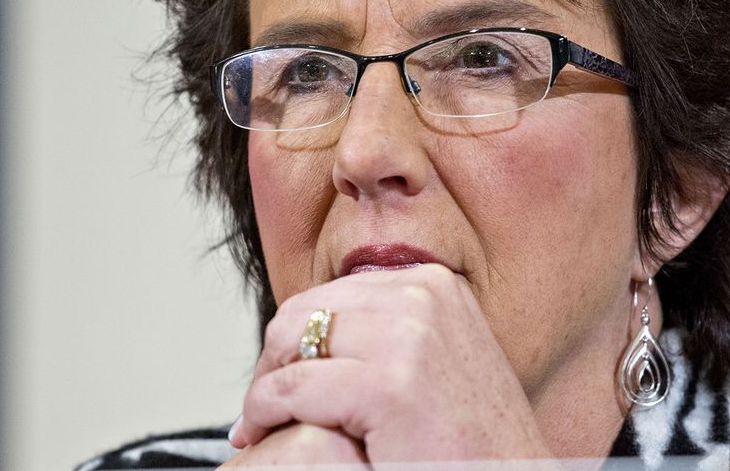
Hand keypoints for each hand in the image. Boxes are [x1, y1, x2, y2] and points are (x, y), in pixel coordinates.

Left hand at [230, 264, 550, 461]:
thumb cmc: (471, 445)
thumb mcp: (440, 361)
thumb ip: (391, 329)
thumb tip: (320, 320)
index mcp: (435, 285)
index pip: (332, 294)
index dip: (296, 340)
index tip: (281, 381)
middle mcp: (425, 297)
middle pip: (304, 310)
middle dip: (272, 360)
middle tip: (261, 409)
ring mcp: (410, 338)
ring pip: (290, 342)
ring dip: (262, 389)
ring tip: (257, 425)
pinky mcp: (389, 386)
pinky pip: (291, 388)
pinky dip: (264, 412)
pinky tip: (262, 436)